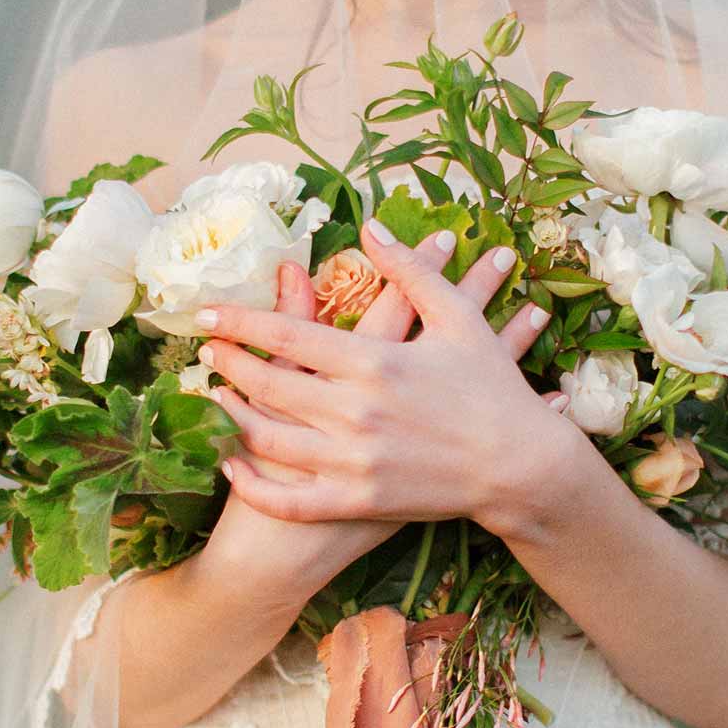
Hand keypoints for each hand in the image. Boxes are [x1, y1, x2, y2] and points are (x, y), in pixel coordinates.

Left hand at [197, 234, 457, 600]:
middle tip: (205, 350)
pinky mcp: (361, 501)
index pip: (286, 333)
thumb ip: (409, 270)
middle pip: (267, 384)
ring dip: (230, 416)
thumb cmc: (493, 389)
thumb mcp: (459, 319)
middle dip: (227, 364)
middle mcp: (357, 412)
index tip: (206, 313)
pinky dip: (253, 484)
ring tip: (213, 397)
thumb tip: (371, 226)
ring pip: (268, 440)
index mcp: (375, 361)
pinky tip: (233, 466)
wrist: (522, 467)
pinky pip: (291, 499)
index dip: (239, 320)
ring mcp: (355, 462)